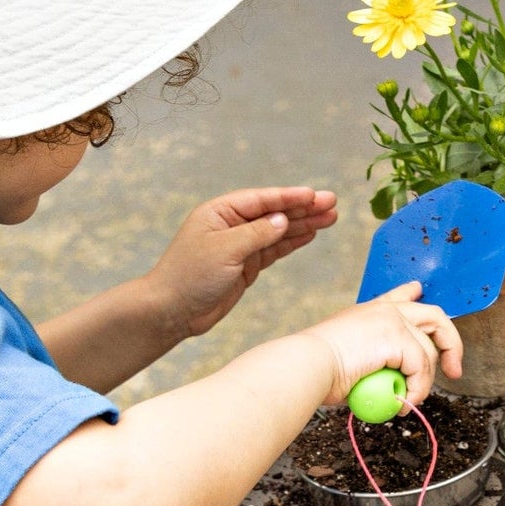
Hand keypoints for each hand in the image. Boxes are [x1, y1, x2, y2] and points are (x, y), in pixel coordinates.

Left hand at [146, 186, 339, 342]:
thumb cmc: (188, 276)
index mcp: (220, 212)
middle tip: (332, 203)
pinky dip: (292, 242)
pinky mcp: (245, 266)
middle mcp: (231, 225)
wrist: (172, 311)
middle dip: (303, 208)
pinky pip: (274, 250)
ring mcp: (240, 246)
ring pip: (278, 231)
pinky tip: (310, 235)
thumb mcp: (224, 250)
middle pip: (274, 213)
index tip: (314, 195)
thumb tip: (282, 220)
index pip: (261, 200)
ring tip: (330, 217)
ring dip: (303, 225)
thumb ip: (256, 233)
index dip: (289, 197)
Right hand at [307, 283, 463, 408]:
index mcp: (369, 312)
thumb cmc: (316, 368)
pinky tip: (402, 402)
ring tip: (406, 402)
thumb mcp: (347, 357)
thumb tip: (387, 382)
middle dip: (451, 345)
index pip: (397, 296)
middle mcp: (384, 310)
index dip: (412, 293)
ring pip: (428, 353)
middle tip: (453, 371)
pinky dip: (416, 389)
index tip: (418, 289)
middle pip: (435, 317)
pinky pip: (420, 367)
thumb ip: (371, 361)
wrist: (307, 365)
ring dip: (423, 383)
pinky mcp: (398, 336)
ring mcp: (393, 320)